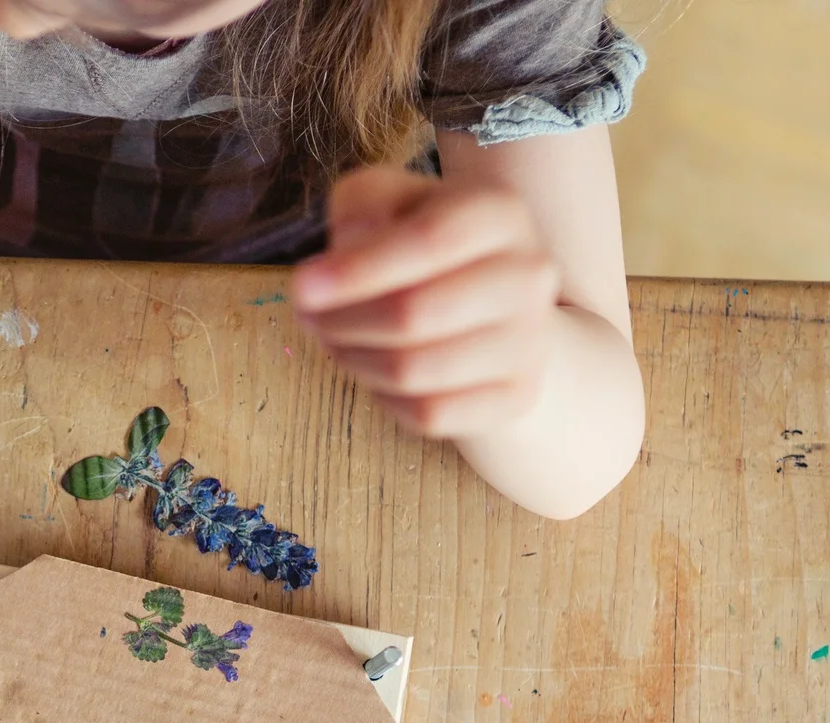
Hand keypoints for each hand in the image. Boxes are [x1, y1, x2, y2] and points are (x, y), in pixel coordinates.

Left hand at [290, 165, 562, 439]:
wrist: (495, 306)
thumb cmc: (423, 246)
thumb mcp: (389, 202)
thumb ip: (363, 203)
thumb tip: (352, 243)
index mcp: (499, 212)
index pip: (427, 242)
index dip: (356, 270)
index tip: (299, 288)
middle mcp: (529, 274)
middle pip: (415, 313)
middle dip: (341, 321)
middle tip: (308, 318)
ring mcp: (530, 340)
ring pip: (415, 370)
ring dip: (354, 360)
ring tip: (334, 341)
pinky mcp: (516, 396)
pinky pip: (430, 413)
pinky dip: (385, 398)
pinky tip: (375, 370)